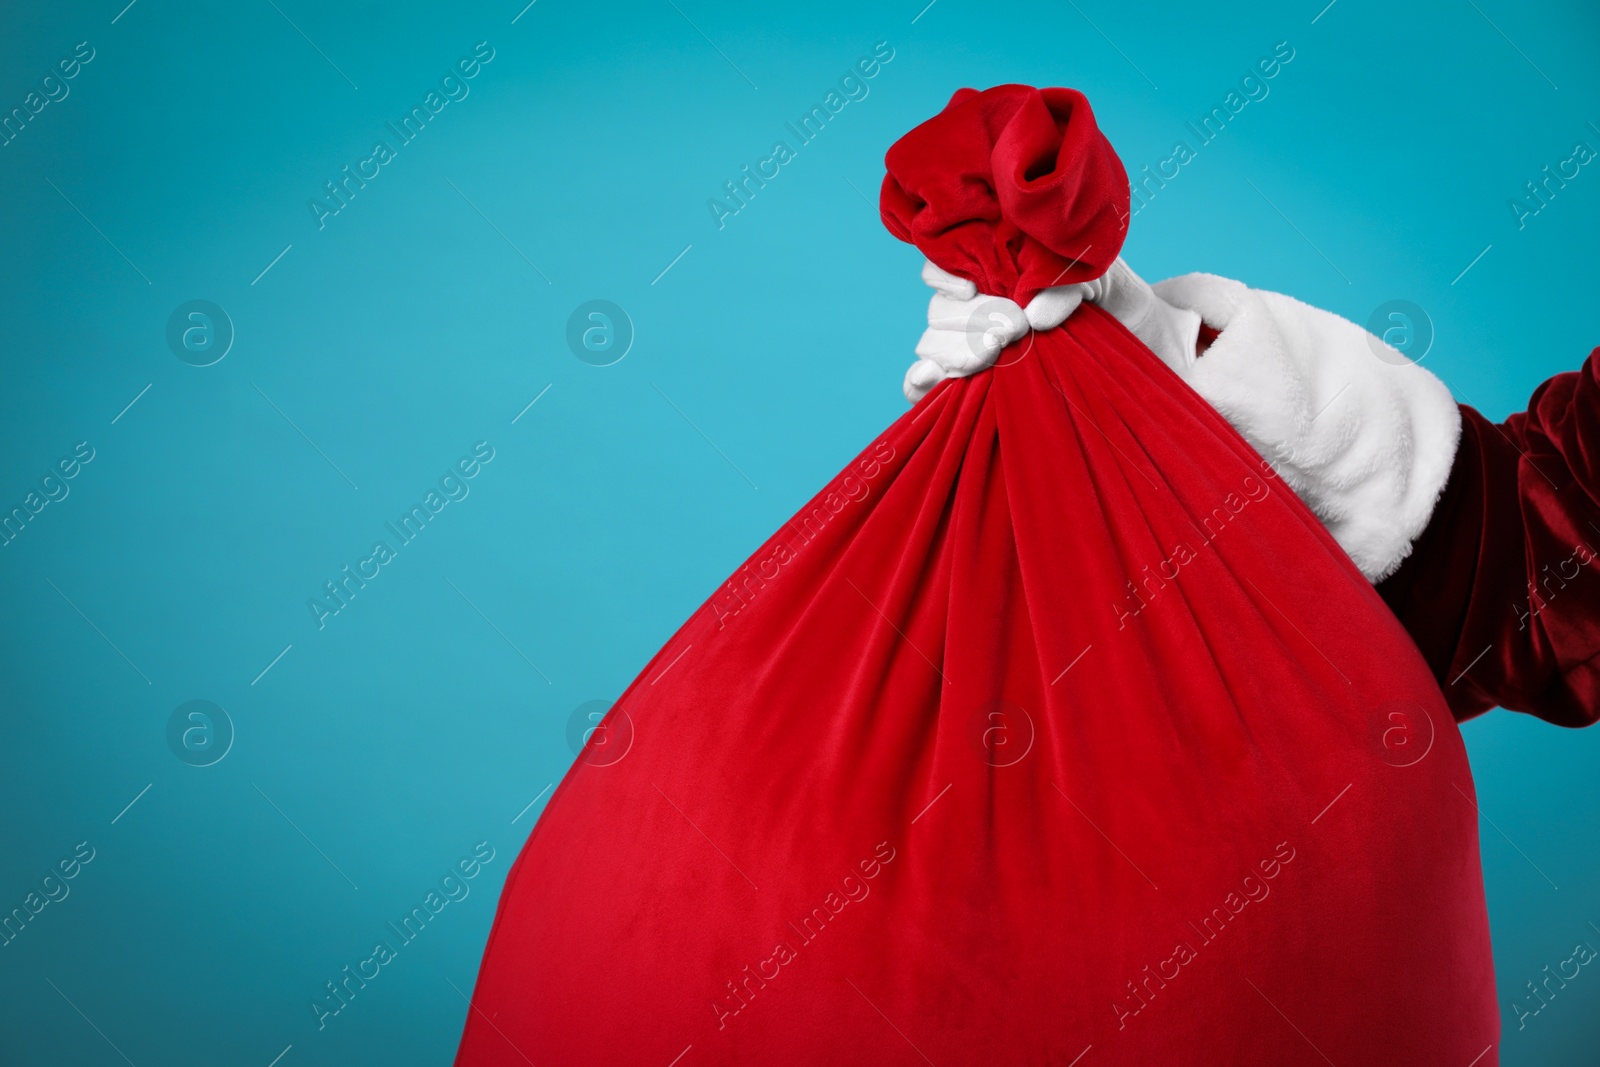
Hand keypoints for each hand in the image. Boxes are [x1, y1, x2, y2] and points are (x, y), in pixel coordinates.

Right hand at [903, 259, 1200, 402]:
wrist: (1142, 345)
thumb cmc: (1119, 301)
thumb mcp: (1104, 278)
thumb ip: (1070, 282)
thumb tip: (1034, 316)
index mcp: (997, 269)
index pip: (945, 262)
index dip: (944, 273)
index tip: (971, 286)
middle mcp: (976, 307)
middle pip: (939, 310)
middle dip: (968, 320)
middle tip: (1011, 331)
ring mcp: (970, 348)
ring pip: (930, 344)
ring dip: (954, 351)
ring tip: (992, 356)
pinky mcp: (972, 387)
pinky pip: (923, 385)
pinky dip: (921, 384)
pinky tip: (936, 383)